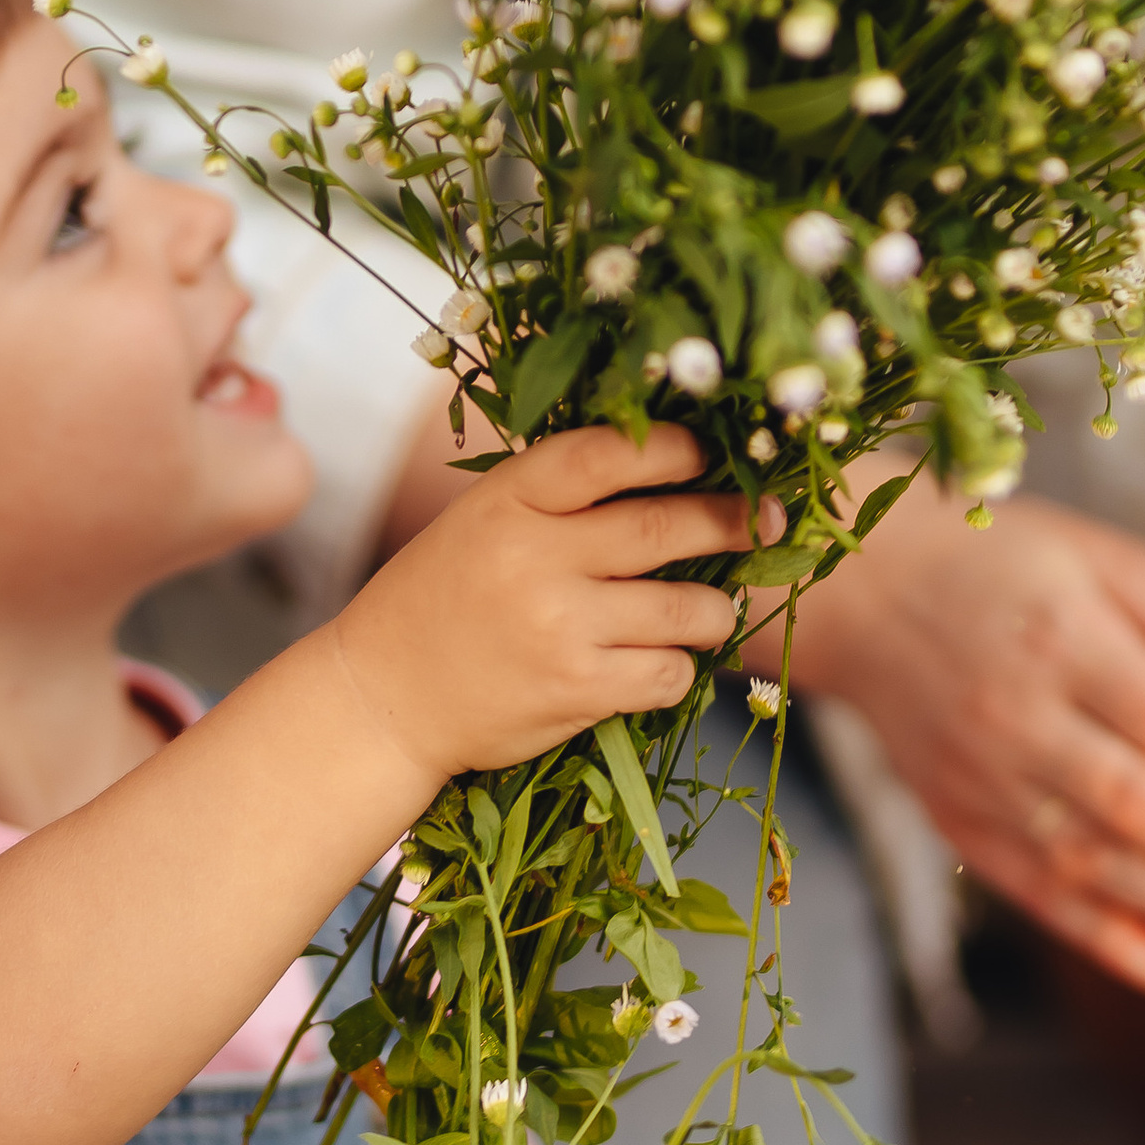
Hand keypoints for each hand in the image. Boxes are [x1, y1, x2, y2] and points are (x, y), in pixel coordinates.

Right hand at [335, 425, 747, 787]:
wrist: (384, 697)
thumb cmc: (444, 599)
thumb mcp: (482, 522)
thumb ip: (560, 497)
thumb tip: (678, 473)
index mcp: (509, 501)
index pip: (609, 454)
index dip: (676, 447)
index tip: (711, 454)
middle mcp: (534, 557)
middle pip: (667, 526)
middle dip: (730, 522)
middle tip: (761, 522)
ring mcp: (559, 627)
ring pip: (687, 608)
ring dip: (715, 609)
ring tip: (708, 609)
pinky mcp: (576, 691)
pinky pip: (669, 673)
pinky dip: (679, 668)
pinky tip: (660, 663)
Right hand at [780, 483, 1144, 992]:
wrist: (863, 590)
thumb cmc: (1012, 566)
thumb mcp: (1115, 566)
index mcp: (1064, 638)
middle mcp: (1018, 716)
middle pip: (1142, 805)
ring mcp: (981, 778)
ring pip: (1092, 862)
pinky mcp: (956, 821)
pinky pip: (1029, 889)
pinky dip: (1096, 934)